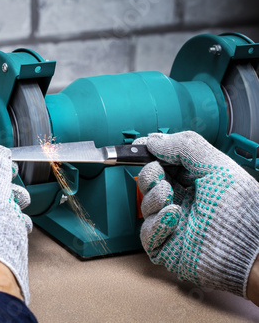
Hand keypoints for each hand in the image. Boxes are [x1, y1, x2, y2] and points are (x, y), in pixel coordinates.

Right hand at [136, 131, 258, 298]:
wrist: (250, 250)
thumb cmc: (244, 211)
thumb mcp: (218, 167)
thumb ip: (186, 147)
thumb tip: (155, 140)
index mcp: (195, 182)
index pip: (165, 164)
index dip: (152, 155)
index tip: (141, 145)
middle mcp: (182, 201)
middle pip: (149, 184)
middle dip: (149, 175)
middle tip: (157, 173)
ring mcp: (172, 225)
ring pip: (145, 206)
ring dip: (154, 197)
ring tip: (170, 198)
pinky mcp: (165, 247)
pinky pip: (146, 233)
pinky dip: (155, 224)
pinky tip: (173, 218)